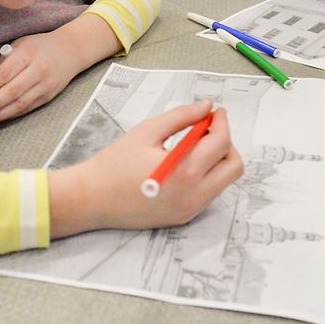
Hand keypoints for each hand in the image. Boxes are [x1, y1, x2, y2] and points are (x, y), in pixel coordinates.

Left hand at [0, 30, 80, 127]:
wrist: (70, 51)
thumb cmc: (39, 46)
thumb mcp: (20, 44)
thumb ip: (4, 61)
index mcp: (28, 53)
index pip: (4, 74)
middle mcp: (38, 70)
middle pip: (11, 92)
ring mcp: (45, 85)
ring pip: (19, 105)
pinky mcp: (48, 96)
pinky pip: (26, 109)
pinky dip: (10, 115)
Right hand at [48, 99, 244, 236]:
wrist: (91, 200)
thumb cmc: (113, 165)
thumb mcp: (147, 132)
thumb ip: (181, 117)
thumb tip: (206, 106)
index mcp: (185, 172)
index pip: (221, 144)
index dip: (221, 123)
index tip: (215, 112)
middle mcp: (193, 196)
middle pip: (233, 167)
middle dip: (226, 144)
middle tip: (208, 130)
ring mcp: (190, 210)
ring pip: (223, 181)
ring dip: (217, 160)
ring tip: (193, 146)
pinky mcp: (184, 217)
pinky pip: (208, 193)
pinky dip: (205, 175)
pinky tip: (184, 164)